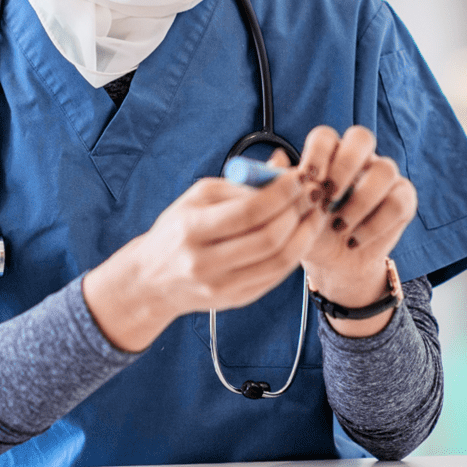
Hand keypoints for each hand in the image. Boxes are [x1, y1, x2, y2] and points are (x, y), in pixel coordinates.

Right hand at [82, 170, 324, 352]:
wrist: (152, 278)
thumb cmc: (178, 229)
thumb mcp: (197, 198)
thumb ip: (240, 183)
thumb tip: (281, 166)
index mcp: (192, 228)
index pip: (249, 211)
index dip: (282, 194)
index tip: (300, 178)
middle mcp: (205, 261)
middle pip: (269, 238)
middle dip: (299, 213)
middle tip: (313, 196)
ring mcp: (221, 285)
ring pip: (278, 260)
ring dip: (305, 235)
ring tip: (314, 215)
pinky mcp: (235, 300)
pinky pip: (275, 276)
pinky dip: (294, 254)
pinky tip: (300, 237)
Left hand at [293, 125, 416, 336]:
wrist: (331, 261)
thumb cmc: (306, 227)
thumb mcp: (289, 209)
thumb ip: (282, 184)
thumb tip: (276, 158)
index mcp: (327, 153)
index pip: (325, 135)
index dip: (317, 153)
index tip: (307, 180)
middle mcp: (358, 158)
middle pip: (362, 137)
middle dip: (344, 165)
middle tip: (327, 196)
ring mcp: (383, 176)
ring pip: (385, 169)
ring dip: (360, 200)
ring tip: (339, 225)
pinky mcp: (403, 199)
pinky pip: (399, 201)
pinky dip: (376, 223)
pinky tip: (354, 239)